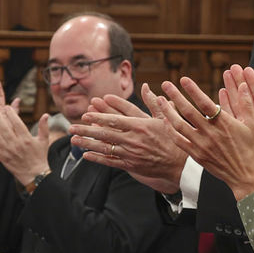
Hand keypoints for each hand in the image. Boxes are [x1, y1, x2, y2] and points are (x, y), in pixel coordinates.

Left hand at [0, 109, 50, 186]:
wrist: (35, 174)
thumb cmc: (40, 156)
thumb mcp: (44, 141)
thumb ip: (44, 127)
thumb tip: (46, 115)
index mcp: (26, 139)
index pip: (17, 123)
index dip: (11, 113)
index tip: (6, 107)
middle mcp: (17, 144)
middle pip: (5, 128)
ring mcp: (9, 151)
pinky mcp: (4, 158)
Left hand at [67, 83, 186, 194]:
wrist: (181, 164)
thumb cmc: (174, 139)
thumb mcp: (166, 118)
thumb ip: (154, 103)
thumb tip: (146, 87)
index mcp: (141, 125)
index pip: (116, 118)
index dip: (100, 115)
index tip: (87, 111)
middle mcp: (134, 139)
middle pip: (105, 133)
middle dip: (86, 129)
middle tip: (72, 126)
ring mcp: (131, 153)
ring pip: (105, 147)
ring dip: (87, 143)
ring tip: (73, 139)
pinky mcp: (131, 165)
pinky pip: (111, 161)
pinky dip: (98, 158)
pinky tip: (86, 154)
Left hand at [157, 75, 253, 201]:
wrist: (246, 176)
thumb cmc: (252, 150)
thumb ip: (246, 104)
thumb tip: (242, 85)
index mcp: (224, 124)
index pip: (204, 103)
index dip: (193, 90)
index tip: (183, 79)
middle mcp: (210, 133)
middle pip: (187, 111)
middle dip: (175, 96)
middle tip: (166, 84)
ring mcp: (201, 145)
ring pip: (179, 125)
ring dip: (168, 111)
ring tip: (160, 100)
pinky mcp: (196, 155)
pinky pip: (179, 141)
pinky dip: (170, 130)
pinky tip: (166, 121)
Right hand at [222, 65, 253, 183]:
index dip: (253, 82)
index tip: (247, 69)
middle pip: (245, 96)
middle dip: (238, 81)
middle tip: (232, 68)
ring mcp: (243, 125)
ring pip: (235, 103)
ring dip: (229, 90)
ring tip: (224, 76)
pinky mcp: (234, 132)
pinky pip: (227, 116)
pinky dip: (223, 105)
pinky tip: (218, 95)